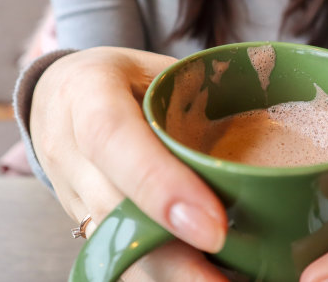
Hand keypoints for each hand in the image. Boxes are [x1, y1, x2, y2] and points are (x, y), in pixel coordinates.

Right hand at [29, 47, 228, 280]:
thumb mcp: (157, 67)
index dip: (158, 185)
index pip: (112, 137)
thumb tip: (269, 140)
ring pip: (114, 245)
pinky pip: (119, 252)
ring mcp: (70, 191)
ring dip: (172, 275)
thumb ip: (198, 99)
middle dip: (174, 258)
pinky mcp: (82, 218)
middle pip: (113, 210)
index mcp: (87, 93)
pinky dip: (164, 273)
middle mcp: (69, 148)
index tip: (213, 230)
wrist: (59, 96)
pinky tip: (205, 278)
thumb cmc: (123, 77)